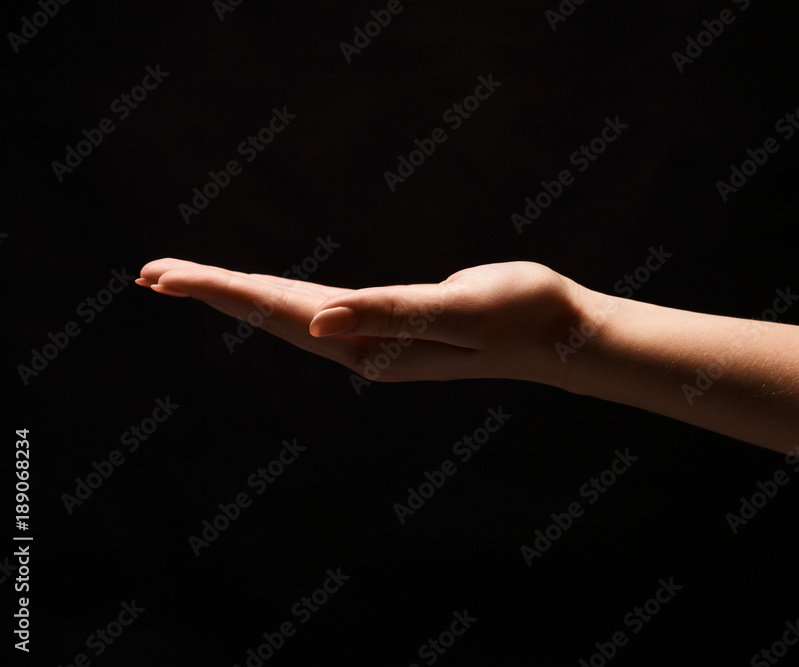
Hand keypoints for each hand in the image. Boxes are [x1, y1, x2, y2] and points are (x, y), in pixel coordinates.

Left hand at [137, 258, 588, 384]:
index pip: (278, 312)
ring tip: (191, 282)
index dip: (219, 290)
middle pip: (271, 316)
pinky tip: (273, 298)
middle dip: (211, 293)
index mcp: (371, 344)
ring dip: (240, 297)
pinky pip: (322, 311)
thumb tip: (313, 322)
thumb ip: (386, 313)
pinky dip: (283, 299)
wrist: (558, 335)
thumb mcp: (455, 307)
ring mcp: (377, 341)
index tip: (159, 275)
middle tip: (148, 274)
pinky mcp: (393, 327)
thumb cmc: (516, 313)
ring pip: (292, 316)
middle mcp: (363, 348)